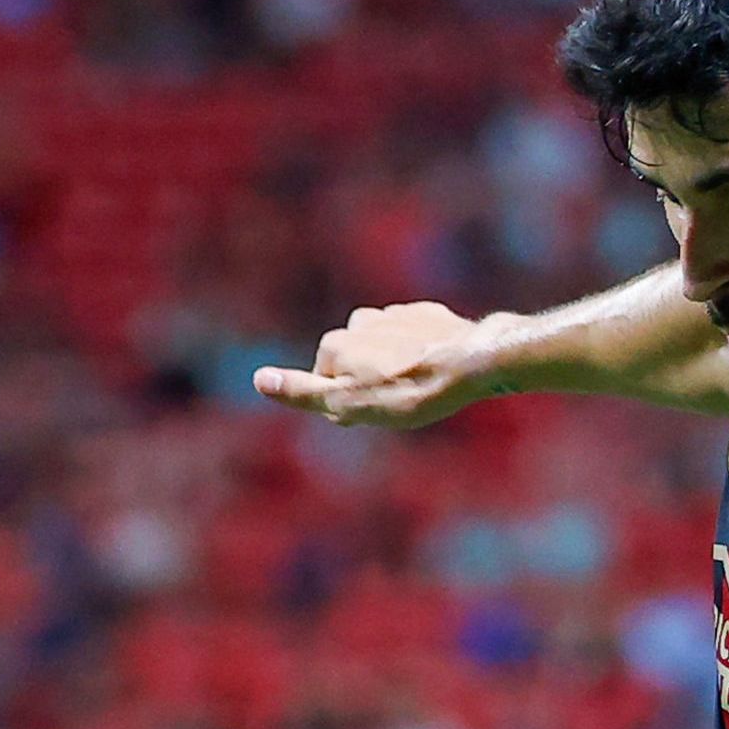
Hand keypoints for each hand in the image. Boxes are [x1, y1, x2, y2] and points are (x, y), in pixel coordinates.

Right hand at [254, 303, 509, 427]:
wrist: (470, 361)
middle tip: (400, 403)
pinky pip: (415, 340)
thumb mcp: (349, 402)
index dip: (349, 407)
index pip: (327, 384)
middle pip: (356, 366)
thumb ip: (303, 391)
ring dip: (398, 369)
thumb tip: (259, 379)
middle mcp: (359, 322)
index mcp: (336, 344)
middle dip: (372, 385)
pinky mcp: (426, 315)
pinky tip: (440, 370)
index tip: (373, 413)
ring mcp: (394, 316)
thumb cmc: (409, 390)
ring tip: (422, 387)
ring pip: (385, 352)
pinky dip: (422, 354)